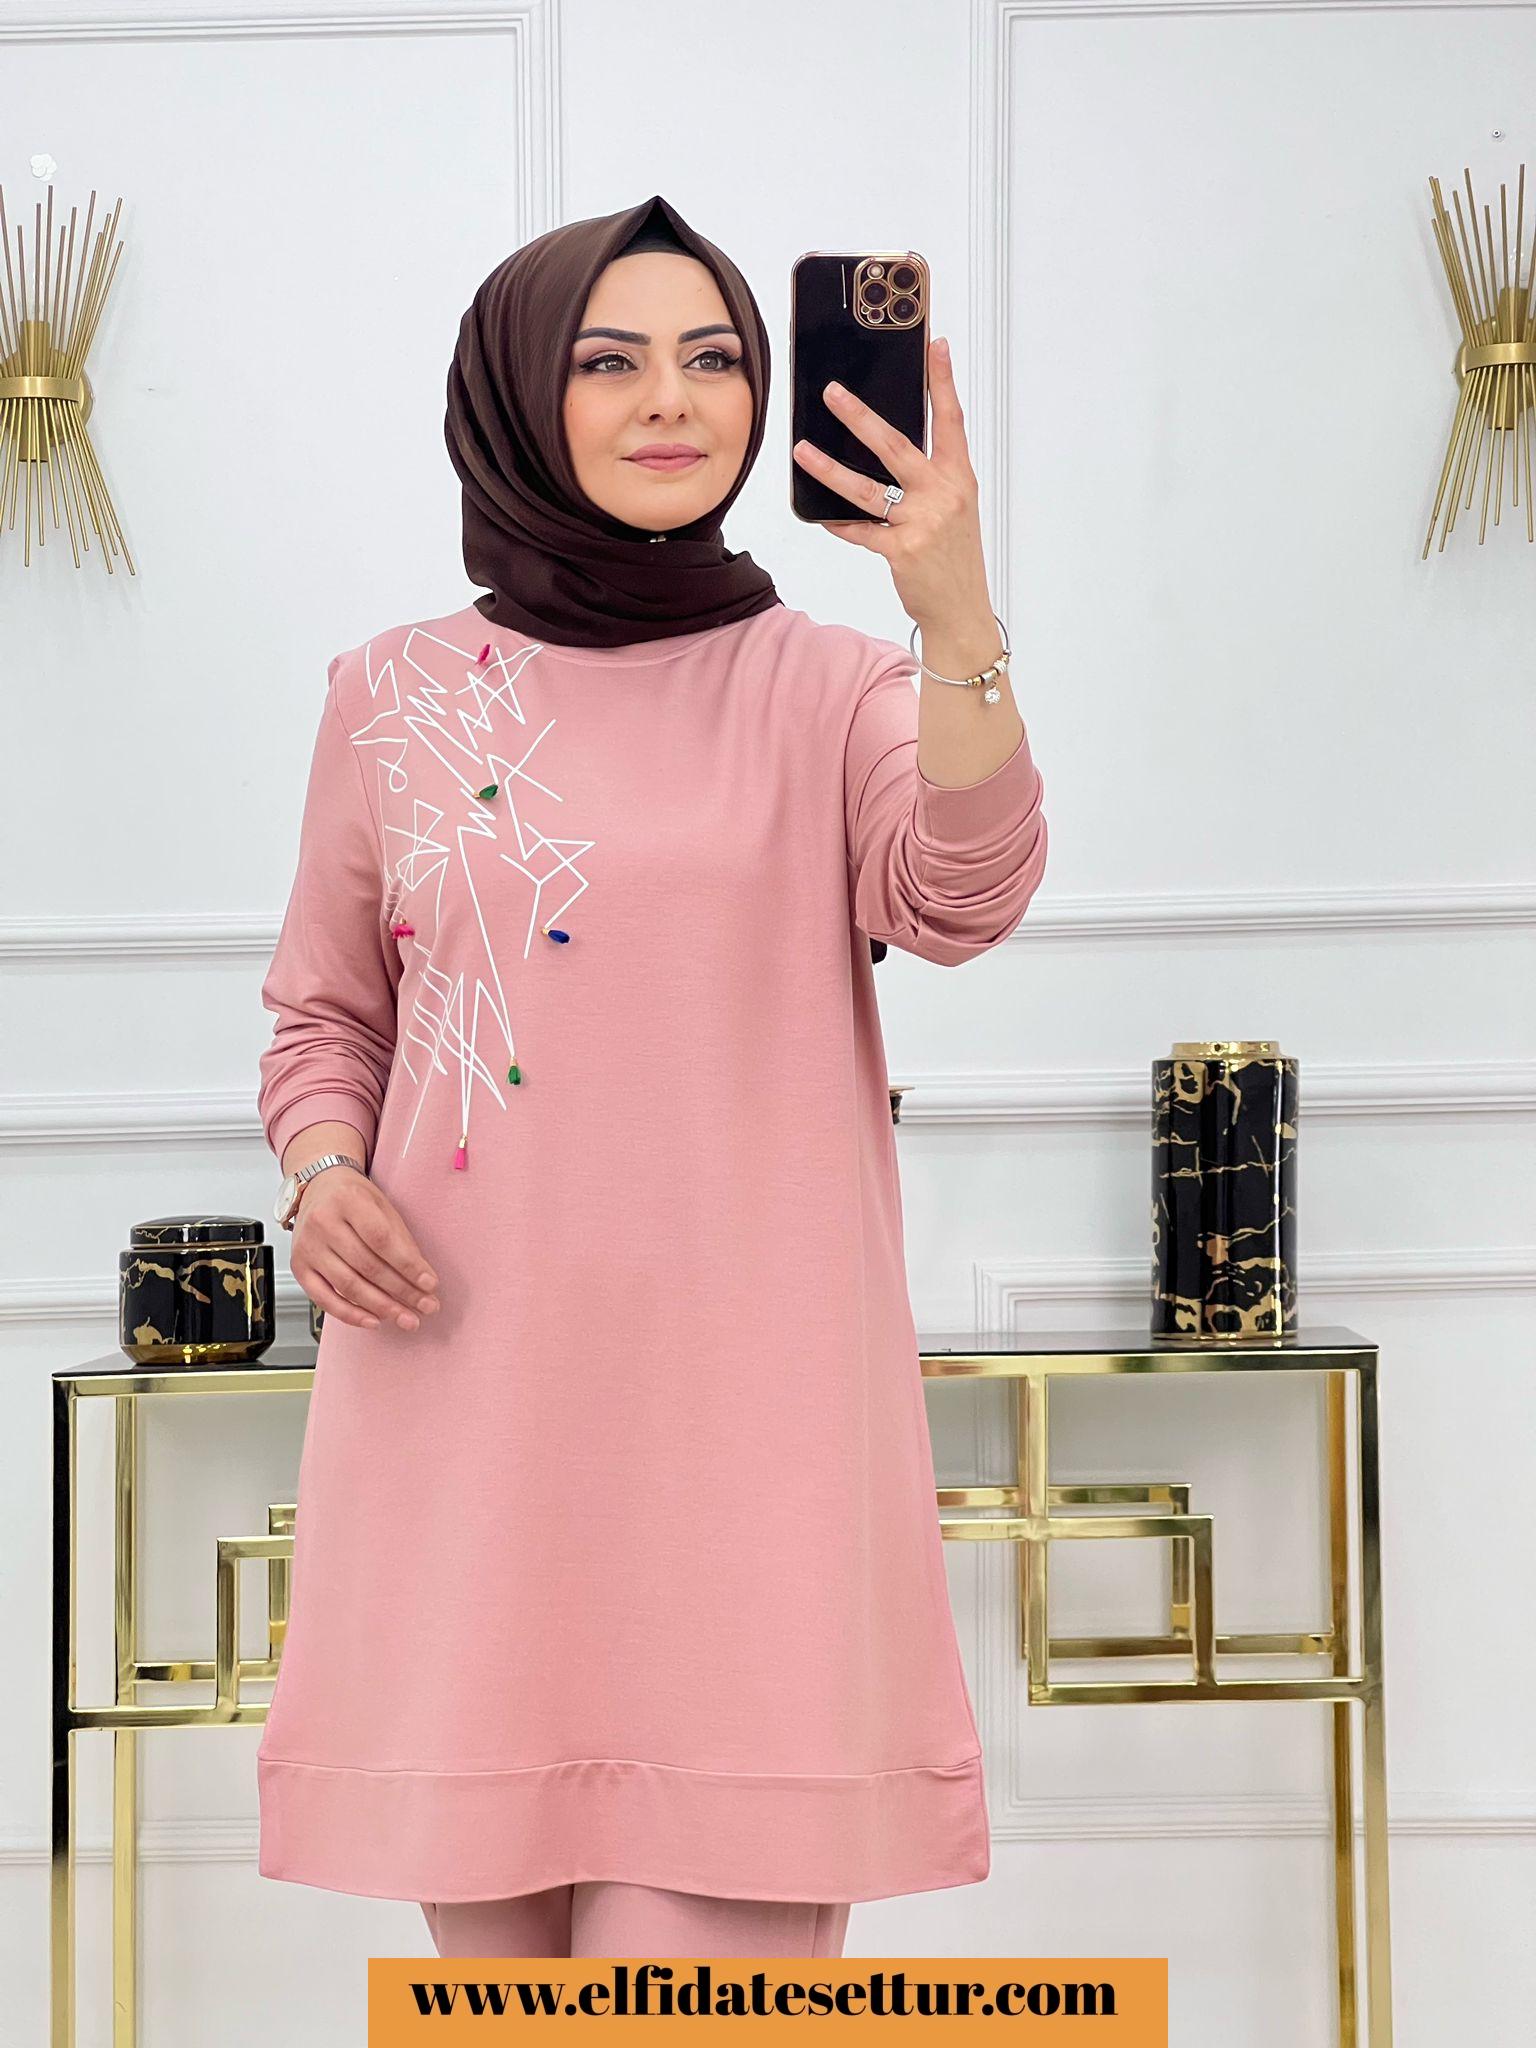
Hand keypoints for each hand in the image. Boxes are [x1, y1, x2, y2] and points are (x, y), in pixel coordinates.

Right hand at [291, 1168, 440, 1331]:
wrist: (318, 1188)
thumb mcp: (383, 1206)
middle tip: (425, 1307)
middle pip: (367, 1266)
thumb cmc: (354, 1197)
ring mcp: (308, 1246)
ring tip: (406, 1318)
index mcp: (348, 1200)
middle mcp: (323, 1223)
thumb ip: (401, 1240)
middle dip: (401, 1292)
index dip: (408, 1265)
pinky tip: (374, 1321)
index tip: (430, 1284)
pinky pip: (324, 1299)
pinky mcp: (299, 1266)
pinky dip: (350, 1314)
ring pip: (348, 1285)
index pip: (382, 1240)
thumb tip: (422, 1280)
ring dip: (382, 1307)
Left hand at [791, 336, 992, 633]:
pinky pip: (860, 531)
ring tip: (802, 451)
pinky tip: (819, 515)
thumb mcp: (955, 509)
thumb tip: (886, 450)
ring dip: (829, 468)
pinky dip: (838, 523)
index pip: (951, 420)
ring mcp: (922, 523)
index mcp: (959, 478)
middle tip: (832, 392)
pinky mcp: (902, 551)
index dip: (943, 381)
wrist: (961, 609)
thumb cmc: (954, 557)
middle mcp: (943, 495)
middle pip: (895, 446)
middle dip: (860, 416)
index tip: (934, 345)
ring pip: (867, 488)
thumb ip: (929, 478)